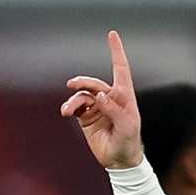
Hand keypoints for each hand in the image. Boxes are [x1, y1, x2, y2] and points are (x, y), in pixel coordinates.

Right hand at [61, 31, 144, 169]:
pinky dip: (70, 107)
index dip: (116, 51)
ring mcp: (97, 106)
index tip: (112, 34)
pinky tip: (67, 112)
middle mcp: (110, 98)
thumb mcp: (126, 125)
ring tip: (68, 110)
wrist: (119, 160)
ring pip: (82, 95)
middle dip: (83, 82)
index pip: (120, 69)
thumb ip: (113, 109)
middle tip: (72, 85)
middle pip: (94, 83)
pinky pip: (76, 106)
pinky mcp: (87, 117)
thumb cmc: (129, 141)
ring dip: (74, 99)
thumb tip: (98, 95)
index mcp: (124, 95)